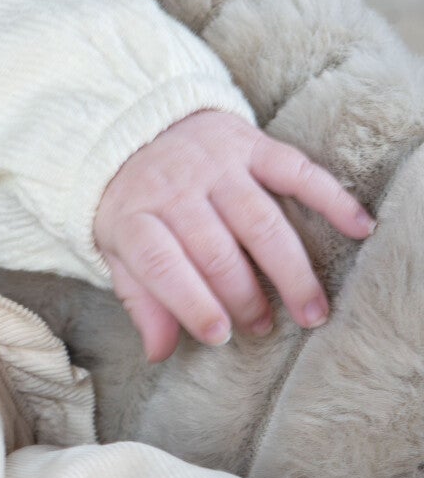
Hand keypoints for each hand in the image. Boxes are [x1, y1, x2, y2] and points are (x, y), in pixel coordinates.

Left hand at [94, 109, 375, 362]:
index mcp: (133, 215)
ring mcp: (213, 164)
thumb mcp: (118, 247)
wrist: (134, 124)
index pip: (159, 262)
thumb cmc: (135, 202)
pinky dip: (331, 199)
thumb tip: (160, 352)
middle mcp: (173, 187)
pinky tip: (358, 228)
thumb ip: (141, 298)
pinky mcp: (249, 144)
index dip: (190, 302)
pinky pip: (295, 170)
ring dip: (289, 270)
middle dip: (243, 295)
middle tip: (263, 326)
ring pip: (259, 221)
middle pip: (214, 248)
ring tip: (312, 310)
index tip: (220, 336)